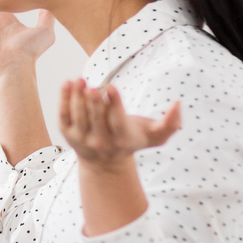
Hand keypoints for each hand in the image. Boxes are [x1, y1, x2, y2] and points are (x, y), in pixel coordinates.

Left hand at [59, 80, 181, 169]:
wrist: (104, 162)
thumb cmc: (132, 139)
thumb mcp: (155, 135)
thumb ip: (171, 123)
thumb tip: (179, 103)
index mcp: (121, 139)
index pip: (116, 121)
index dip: (114, 104)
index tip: (111, 86)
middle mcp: (100, 141)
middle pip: (95, 119)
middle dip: (94, 102)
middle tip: (93, 86)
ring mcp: (81, 138)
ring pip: (78, 116)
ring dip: (76, 97)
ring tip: (78, 80)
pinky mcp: (67, 133)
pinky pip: (63, 116)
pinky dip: (64, 100)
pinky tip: (67, 83)